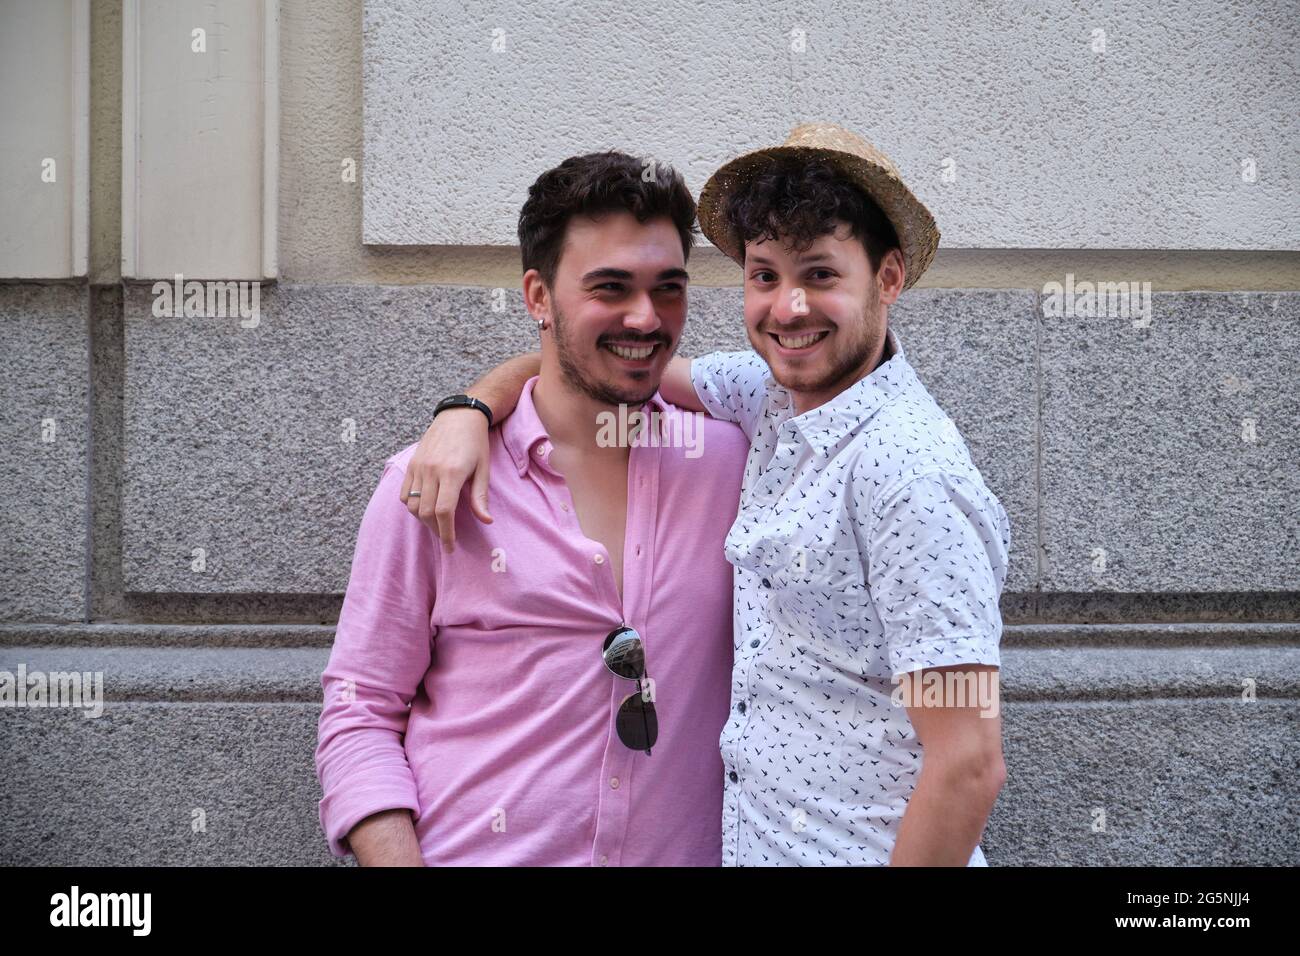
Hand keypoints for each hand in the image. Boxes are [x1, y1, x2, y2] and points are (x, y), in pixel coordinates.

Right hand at [400, 408, 492, 550]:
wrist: (459, 415)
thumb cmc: (475, 442)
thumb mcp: (483, 468)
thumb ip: (480, 497)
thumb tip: (486, 521)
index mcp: (451, 473)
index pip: (443, 512)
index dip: (446, 533)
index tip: (451, 547)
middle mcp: (431, 470)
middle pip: (426, 512)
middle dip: (436, 530)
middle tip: (446, 538)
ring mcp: (418, 467)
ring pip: (412, 504)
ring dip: (423, 520)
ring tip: (437, 525)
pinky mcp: (411, 464)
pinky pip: (405, 493)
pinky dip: (412, 506)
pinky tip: (424, 509)